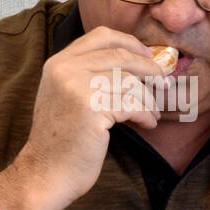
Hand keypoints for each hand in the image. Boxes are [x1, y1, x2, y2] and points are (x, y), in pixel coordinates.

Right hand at [14, 25, 163, 202]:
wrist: (45, 174)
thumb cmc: (62, 140)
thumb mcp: (65, 96)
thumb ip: (87, 74)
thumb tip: (134, 61)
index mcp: (58, 63)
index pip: (101, 36)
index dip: (130, 43)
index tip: (148, 57)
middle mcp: (65, 69)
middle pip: (121, 56)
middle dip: (148, 69)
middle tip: (163, 83)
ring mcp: (77, 87)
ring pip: (130, 83)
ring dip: (148, 99)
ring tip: (153, 113)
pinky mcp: (92, 108)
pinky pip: (132, 104)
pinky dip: (146, 115)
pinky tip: (148, 124)